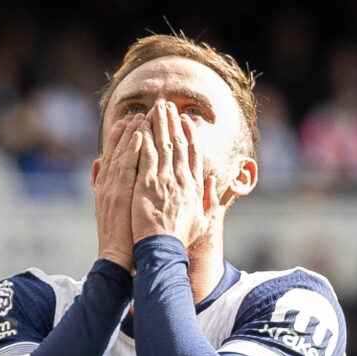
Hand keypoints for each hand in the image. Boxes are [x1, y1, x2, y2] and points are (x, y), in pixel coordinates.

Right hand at [94, 114, 143, 270]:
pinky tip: (140, 135)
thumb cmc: (120, 239)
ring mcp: (113, 189)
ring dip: (131, 133)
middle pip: (118, 151)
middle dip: (127, 130)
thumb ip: (104, 187)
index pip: (115, 157)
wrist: (117, 257)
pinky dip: (132, 150)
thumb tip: (99, 166)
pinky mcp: (120, 195)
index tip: (130, 121)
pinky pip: (128, 167)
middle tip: (138, 112)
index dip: (121, 138)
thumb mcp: (106, 210)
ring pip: (123, 154)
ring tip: (142, 115)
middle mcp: (108, 185)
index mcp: (107, 188)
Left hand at [131, 100, 214, 246]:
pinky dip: (145, 138)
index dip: (191, 134)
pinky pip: (147, 154)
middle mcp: (182, 179)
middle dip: (174, 122)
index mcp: (195, 187)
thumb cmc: (179, 239)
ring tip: (156, 107)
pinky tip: (142, 124)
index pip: (195, 154)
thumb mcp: (203, 221)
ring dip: (160, 123)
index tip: (186, 120)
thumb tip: (214, 183)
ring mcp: (165, 179)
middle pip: (180, 143)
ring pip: (163, 144)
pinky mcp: (147, 183)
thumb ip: (210, 200)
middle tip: (168, 105)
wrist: (161, 249)